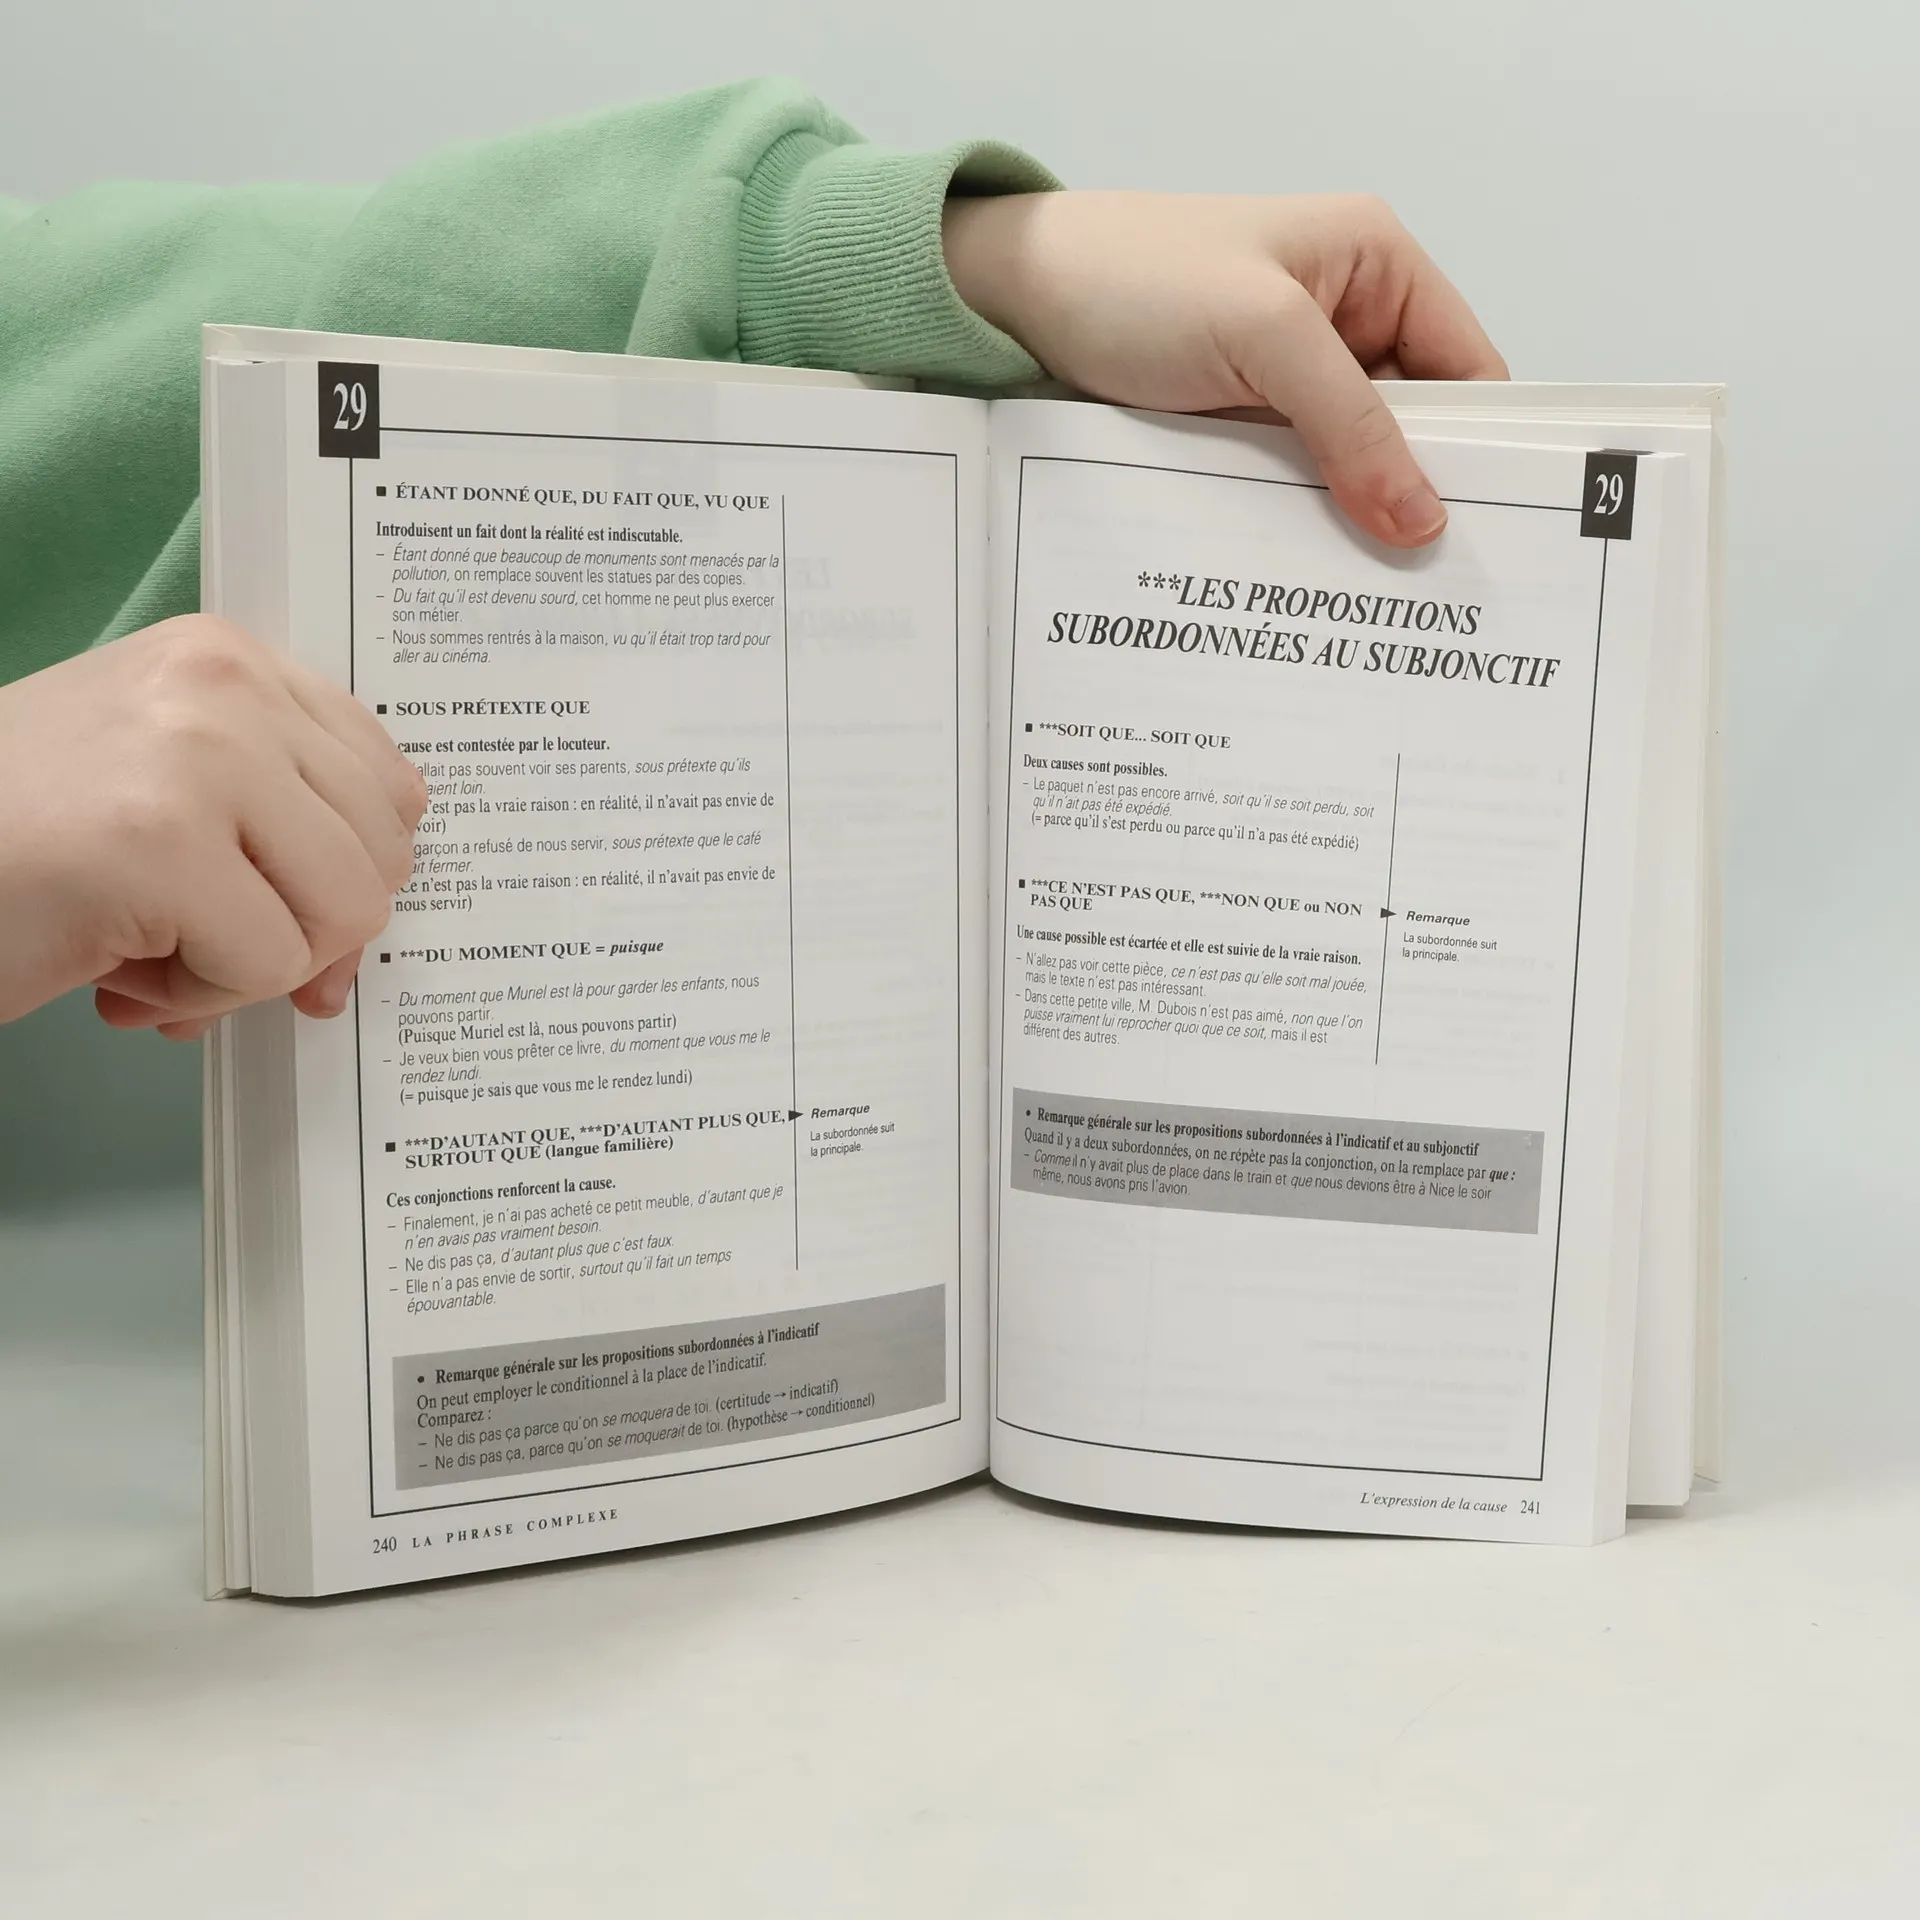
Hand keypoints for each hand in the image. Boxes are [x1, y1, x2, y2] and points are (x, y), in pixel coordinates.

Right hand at [0, 617, 427, 1039]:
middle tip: (197, 940)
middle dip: (302, 931)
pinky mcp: (160, 843)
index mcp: (228, 661)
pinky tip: (118, 973)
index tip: (277, 904)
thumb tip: (362, 945)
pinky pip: (270, 964)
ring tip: (149, 950)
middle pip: (381, 855)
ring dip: (249, 968)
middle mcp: (222, 687)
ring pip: (344, 913)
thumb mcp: (164, 795)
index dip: (346, 872)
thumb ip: (278, 836)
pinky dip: (199, 999)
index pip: (387, 784)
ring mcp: (197, 756)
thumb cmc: (16, 848)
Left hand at [943, 191, 1507, 546]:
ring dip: (1354, 522)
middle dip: (1418, 498)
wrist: (1012, 299)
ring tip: (1376, 605)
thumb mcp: (1262, 338)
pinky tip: (1308, 580)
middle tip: (1436, 594)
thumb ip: (1351, 426)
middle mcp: (1342, 318)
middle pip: (1412, 427)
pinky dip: (1299, 523)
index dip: (1486, 447)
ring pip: (1349, 465)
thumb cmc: (1133, 281)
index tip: (1498, 536)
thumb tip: (1423, 520)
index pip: (1467, 367)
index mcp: (1374, 264)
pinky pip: (1291, 482)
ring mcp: (1286, 378)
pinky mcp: (1237, 424)